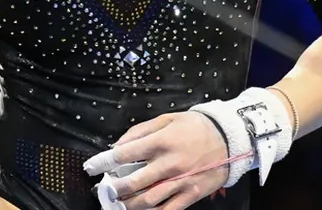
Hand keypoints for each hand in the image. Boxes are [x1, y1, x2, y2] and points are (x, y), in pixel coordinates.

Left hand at [84, 112, 229, 209]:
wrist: (231, 139)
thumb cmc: (196, 126)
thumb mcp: (168, 119)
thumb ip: (141, 130)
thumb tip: (118, 145)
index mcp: (162, 141)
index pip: (125, 154)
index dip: (104, 161)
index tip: (90, 167)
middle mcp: (169, 164)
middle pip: (133, 182)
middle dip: (114, 189)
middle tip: (105, 190)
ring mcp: (180, 182)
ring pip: (147, 201)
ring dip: (128, 204)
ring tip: (119, 203)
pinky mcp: (190, 195)